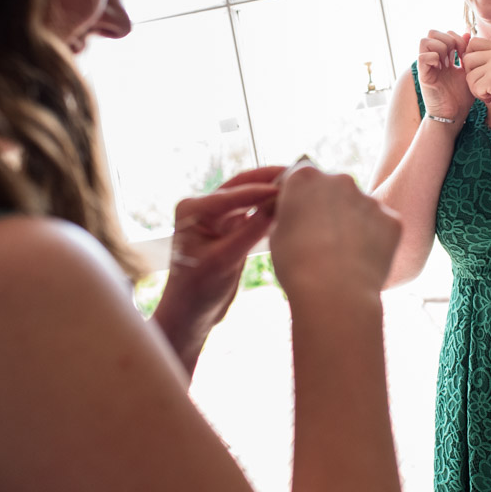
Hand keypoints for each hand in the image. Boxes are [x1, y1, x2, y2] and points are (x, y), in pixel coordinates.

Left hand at [153, 166, 283, 374]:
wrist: (190, 316)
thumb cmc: (198, 291)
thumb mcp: (226, 260)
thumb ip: (251, 231)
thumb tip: (278, 203)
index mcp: (193, 209)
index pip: (233, 194)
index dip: (262, 189)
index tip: (290, 185)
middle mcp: (203, 207)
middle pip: (242, 187)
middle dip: (269, 181)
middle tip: (300, 175)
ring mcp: (217, 218)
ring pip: (250, 199)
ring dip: (272, 193)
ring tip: (300, 188)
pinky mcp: (230, 230)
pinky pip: (254, 214)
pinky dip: (270, 211)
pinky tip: (290, 208)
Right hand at [269, 164, 401, 301]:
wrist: (334, 292)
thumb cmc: (297, 265)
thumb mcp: (276, 234)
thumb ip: (290, 214)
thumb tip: (297, 215)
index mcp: (305, 177)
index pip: (301, 177)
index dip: (299, 197)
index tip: (298, 216)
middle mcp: (339, 179)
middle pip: (334, 188)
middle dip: (329, 207)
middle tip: (322, 239)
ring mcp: (369, 198)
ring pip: (360, 207)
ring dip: (353, 224)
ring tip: (343, 257)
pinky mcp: (391, 219)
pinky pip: (381, 226)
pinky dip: (375, 240)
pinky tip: (362, 261)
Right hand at [416, 30, 473, 122]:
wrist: (455, 114)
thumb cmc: (461, 95)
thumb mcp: (467, 70)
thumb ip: (467, 52)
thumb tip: (468, 33)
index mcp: (443, 57)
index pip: (443, 33)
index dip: (455, 37)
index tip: (465, 50)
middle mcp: (433, 59)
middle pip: (431, 33)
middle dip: (447, 38)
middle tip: (456, 52)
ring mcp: (427, 67)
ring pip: (425, 41)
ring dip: (440, 46)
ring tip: (448, 59)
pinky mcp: (424, 76)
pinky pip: (422, 58)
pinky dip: (433, 58)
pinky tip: (443, 67)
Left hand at [460, 36, 490, 113]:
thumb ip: (487, 57)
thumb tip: (462, 52)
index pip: (473, 43)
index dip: (469, 56)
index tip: (477, 70)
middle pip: (467, 59)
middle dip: (471, 75)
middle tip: (484, 85)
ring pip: (469, 76)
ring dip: (476, 88)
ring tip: (490, 92)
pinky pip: (474, 87)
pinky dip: (481, 96)